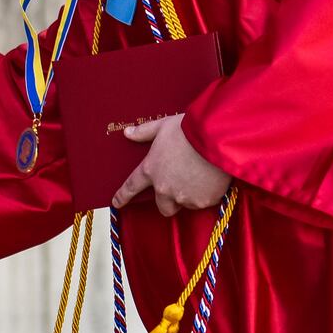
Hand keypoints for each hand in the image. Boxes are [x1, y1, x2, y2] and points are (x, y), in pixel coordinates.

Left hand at [110, 114, 230, 216]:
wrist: (216, 139)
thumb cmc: (188, 130)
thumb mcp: (163, 126)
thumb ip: (145, 131)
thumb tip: (128, 132)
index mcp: (151, 170)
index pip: (131, 186)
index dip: (123, 196)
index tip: (116, 203)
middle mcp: (164, 188)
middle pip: (163, 207)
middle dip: (169, 201)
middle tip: (180, 187)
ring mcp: (184, 197)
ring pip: (185, 204)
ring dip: (189, 196)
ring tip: (200, 176)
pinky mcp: (204, 201)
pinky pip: (203, 202)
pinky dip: (207, 194)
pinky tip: (212, 179)